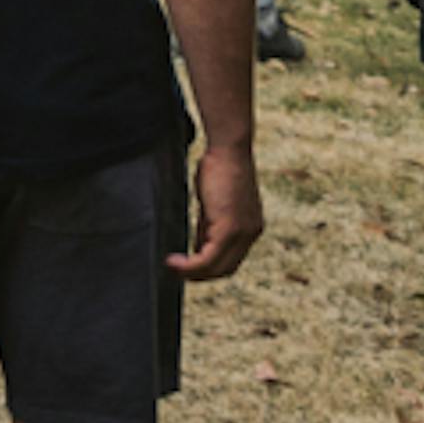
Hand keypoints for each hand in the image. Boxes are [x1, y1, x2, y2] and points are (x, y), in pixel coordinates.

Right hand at [177, 135, 264, 280]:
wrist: (229, 148)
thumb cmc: (218, 167)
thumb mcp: (214, 204)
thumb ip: (209, 226)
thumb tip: (197, 246)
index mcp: (251, 227)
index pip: (231, 259)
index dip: (209, 267)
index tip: (187, 265)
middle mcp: (252, 233)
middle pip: (225, 269)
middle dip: (200, 275)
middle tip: (176, 271)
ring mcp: (243, 233)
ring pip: (216, 268)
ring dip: (192, 273)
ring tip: (171, 267)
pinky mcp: (230, 229)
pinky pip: (207, 259)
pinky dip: (189, 265)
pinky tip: (174, 262)